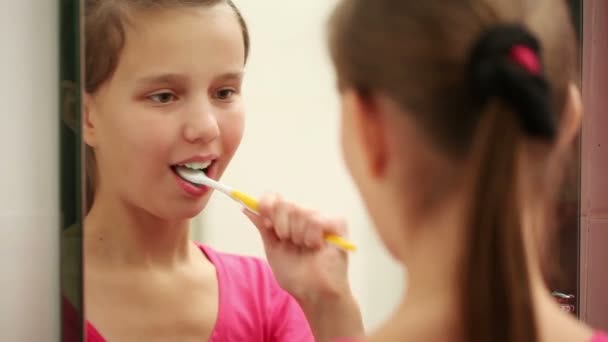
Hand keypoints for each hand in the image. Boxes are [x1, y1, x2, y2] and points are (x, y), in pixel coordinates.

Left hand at [243, 193, 364, 340]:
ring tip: (306, 249)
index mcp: (287, 220)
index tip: (265, 221)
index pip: (275, 198)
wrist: (313, 293)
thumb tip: (247, 209)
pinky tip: (317, 247)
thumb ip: (263, 228)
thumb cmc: (296, 276)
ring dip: (298, 236)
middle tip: (289, 242)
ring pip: (301, 212)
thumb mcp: (273, 250)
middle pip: (286, 204)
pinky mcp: (337, 224)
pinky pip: (317, 221)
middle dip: (282, 227)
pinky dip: (313, 237)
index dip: (267, 205)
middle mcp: (303, 216)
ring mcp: (321, 219)